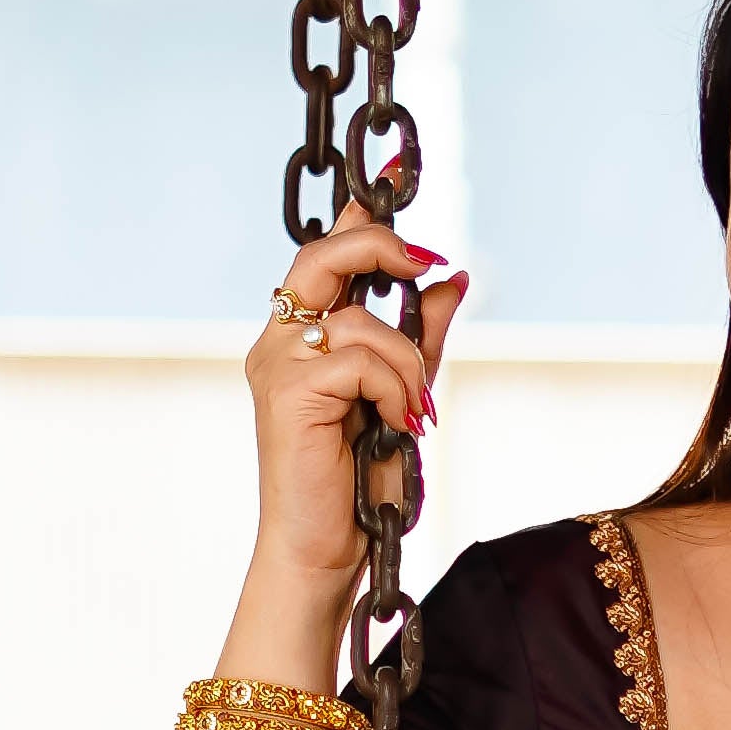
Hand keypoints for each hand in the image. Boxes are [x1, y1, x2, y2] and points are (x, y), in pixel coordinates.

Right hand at [245, 202, 468, 632]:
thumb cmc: (359, 485)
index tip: (394, 180)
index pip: (329, 256)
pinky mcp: (285, 390)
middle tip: (426, 263)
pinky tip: (399, 425)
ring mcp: (275, 363)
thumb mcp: (404, 397)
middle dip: (379, 247)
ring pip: (357, 317)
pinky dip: (393, 388)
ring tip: (416, 413)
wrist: (327, 550)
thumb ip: (423, 339)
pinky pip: (357, 358)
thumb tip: (455, 279)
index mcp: (301, 337)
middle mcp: (279, 340)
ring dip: (407, 362)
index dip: (361, 215)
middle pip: (323, 255)